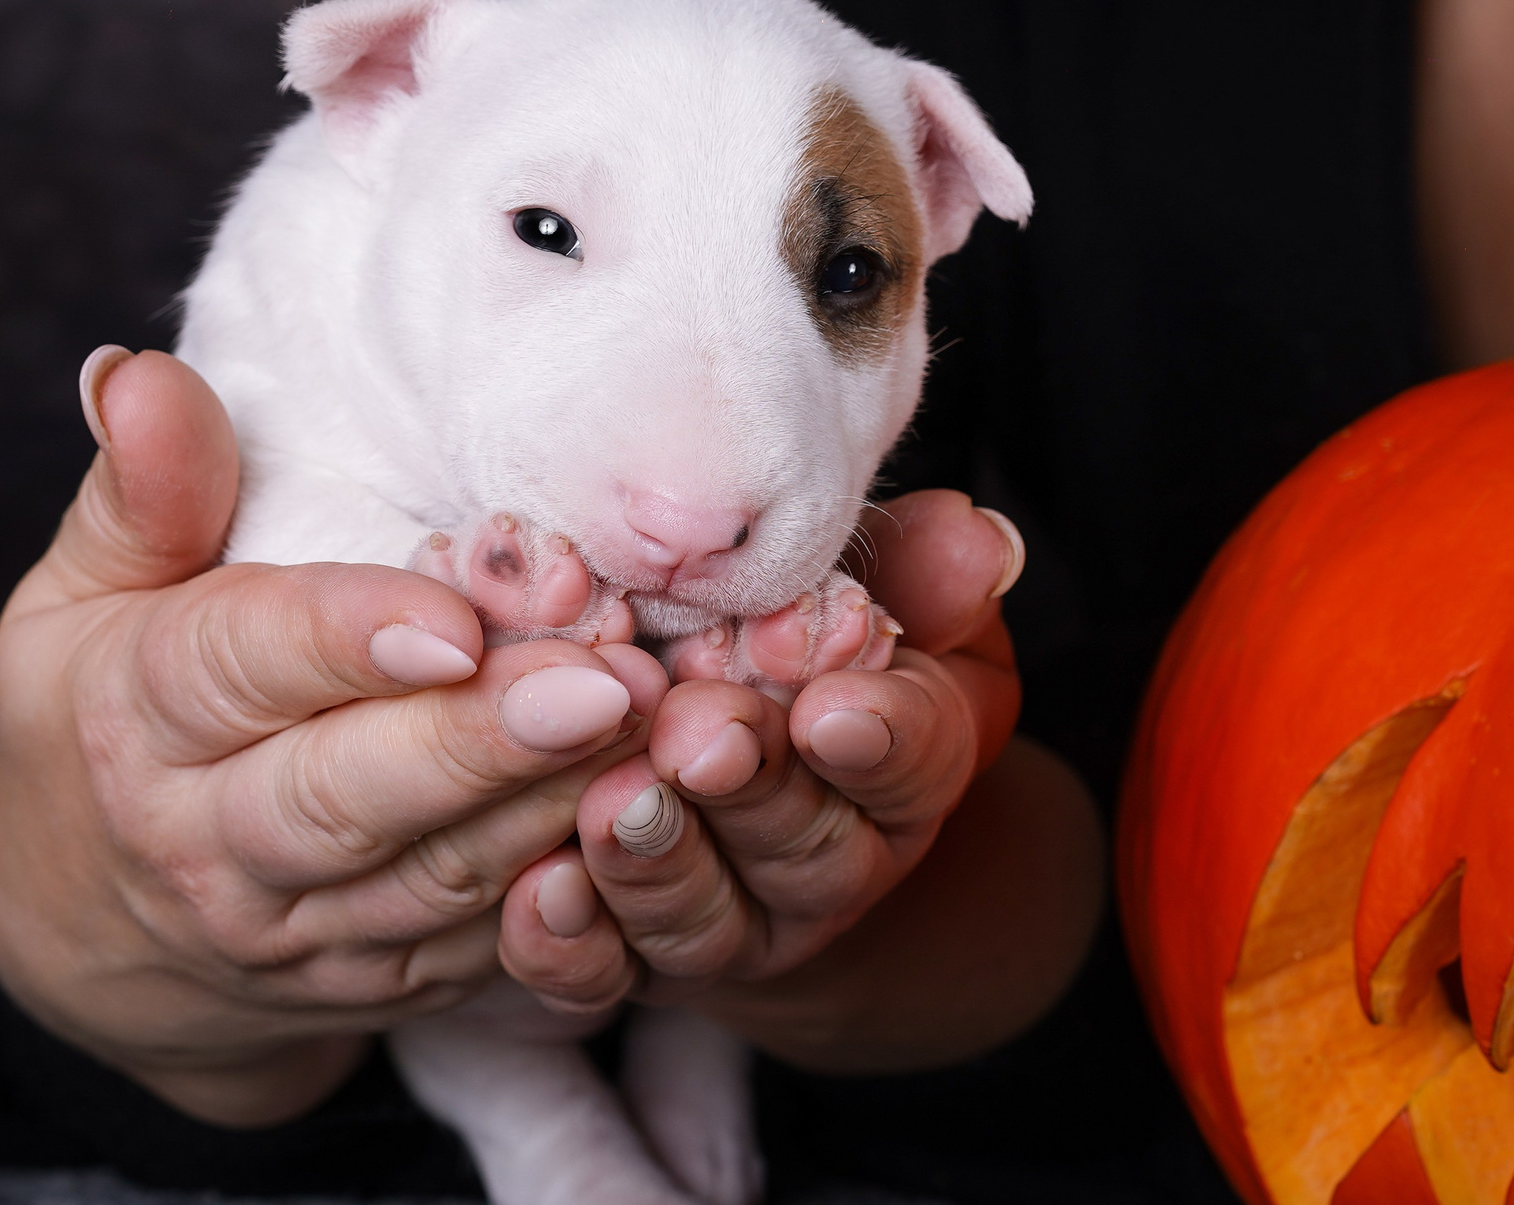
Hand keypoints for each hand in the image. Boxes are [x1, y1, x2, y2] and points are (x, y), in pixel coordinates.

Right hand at [0, 348, 670, 1125]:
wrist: (90, 929)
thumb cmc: (109, 711)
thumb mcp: (82, 594)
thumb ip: (139, 491)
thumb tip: (134, 378)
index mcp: (136, 720)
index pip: (236, 669)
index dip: (345, 639)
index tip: (453, 617)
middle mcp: (209, 843)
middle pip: (350, 796)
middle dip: (482, 741)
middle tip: (604, 679)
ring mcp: (299, 932)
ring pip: (437, 881)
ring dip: (552, 807)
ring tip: (653, 724)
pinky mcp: (382, 985)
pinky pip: (485, 952)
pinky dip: (573, 896)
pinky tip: (648, 816)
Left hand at [496, 491, 1105, 1070]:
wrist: (735, 775)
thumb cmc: (812, 656)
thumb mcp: (890, 606)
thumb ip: (924, 576)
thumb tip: (974, 540)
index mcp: (899, 775)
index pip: (912, 761)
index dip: (877, 737)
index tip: (832, 706)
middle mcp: (823, 868)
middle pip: (800, 845)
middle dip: (748, 787)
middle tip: (697, 734)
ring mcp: (726, 923)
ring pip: (699, 915)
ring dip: (655, 861)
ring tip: (611, 802)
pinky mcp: (628, 959)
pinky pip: (599, 972)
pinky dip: (568, 941)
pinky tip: (538, 892)